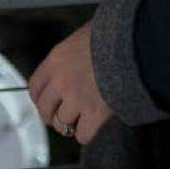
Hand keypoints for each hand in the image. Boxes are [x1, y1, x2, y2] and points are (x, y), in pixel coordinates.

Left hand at [29, 23, 113, 144]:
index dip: (40, 97)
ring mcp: (77, 99)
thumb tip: (78, 54)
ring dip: (69, 124)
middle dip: (51, 115)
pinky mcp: (96, 113)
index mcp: (56, 60)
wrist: (135, 43)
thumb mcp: (86, 33)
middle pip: (44, 109)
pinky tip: (92, 126)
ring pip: (62, 124)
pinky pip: (83, 134)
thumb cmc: (114, 33)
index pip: (34, 86)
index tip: (46, 101)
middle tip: (60, 115)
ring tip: (79, 121)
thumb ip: (75, 50)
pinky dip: (86, 133)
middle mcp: (61, 81)